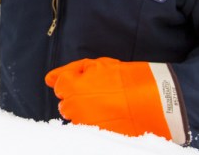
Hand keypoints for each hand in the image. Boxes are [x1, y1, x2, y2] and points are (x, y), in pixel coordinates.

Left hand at [45, 57, 187, 144]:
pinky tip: (110, 115)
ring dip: (85, 111)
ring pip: (76, 117)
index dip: (74, 80)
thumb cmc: (123, 78)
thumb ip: (70, 71)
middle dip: (77, 98)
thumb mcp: (97, 65)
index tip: (89, 80)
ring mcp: (84, 123)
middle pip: (65, 104)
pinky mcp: (95, 134)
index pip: (60, 85)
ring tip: (106, 105)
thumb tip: (49, 79)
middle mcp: (73, 107)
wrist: (150, 100)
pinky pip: (87, 128)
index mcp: (70, 88)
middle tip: (98, 93)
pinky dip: (95, 121)